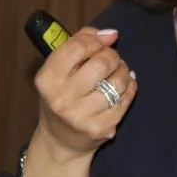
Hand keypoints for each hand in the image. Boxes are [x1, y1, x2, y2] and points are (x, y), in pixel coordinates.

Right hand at [33, 26, 136, 160]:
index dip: (94, 40)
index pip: (77, 47)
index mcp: (47, 79)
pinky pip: (126, 99)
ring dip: (123, 71)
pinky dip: (130, 88)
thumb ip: (78, 43)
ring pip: (118, 82)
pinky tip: (122, 88)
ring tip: (118, 72)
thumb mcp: (57, 69)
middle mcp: (62, 99)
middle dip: (112, 56)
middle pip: (101, 64)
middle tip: (111, 59)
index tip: (102, 41)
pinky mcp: (101, 128)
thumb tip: (110, 34)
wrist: (60, 141)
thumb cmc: (61, 96)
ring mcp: (82, 116)